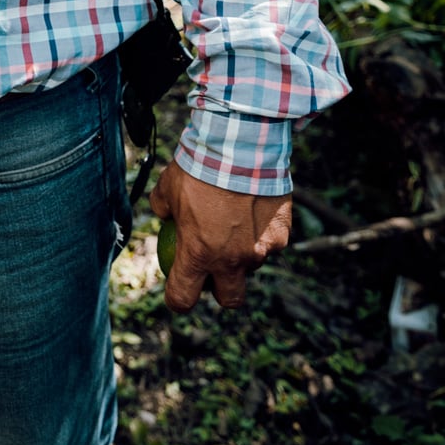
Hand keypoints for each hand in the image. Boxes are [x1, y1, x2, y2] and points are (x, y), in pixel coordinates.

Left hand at [149, 159, 290, 311]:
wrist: (238, 146)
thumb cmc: (197, 167)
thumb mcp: (167, 186)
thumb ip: (163, 208)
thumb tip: (163, 214)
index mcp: (198, 254)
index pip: (183, 298)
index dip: (177, 298)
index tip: (178, 290)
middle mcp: (230, 260)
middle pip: (230, 299)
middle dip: (221, 289)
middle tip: (215, 267)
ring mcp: (260, 251)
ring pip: (252, 266)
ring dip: (243, 254)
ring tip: (237, 224)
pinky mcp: (281, 236)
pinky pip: (271, 243)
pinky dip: (262, 233)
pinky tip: (256, 210)